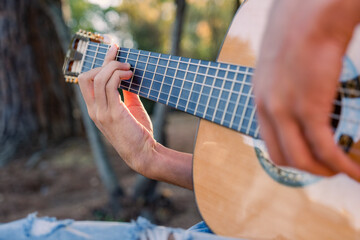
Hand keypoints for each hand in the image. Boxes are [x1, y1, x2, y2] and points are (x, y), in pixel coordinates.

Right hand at [78, 44, 156, 176]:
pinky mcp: (112, 113)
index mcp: (95, 109)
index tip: (112, 51)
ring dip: (114, 67)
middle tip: (122, 59)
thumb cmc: (138, 133)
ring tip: (129, 69)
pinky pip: (110, 85)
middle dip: (104, 63)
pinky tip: (131, 75)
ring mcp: (101, 112)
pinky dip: (119, 75)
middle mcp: (94, 110)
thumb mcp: (130, 109)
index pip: (86, 81)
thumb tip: (128, 76)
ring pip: (98, 78)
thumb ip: (126, 94)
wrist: (143, 154)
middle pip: (86, 77)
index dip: (97, 64)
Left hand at [253, 0, 359, 179]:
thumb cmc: (298, 32)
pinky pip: (325, 149)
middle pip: (283, 157)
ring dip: (325, 171)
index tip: (308, 160)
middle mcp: (268, 108)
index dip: (289, 157)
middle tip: (328, 169)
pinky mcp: (309, 107)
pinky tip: (355, 170)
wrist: (309, 13)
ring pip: (303, 159)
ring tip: (344, 171)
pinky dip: (342, 165)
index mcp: (260, 99)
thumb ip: (283, 86)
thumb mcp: (279, 65)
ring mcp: (286, 110)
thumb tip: (299, 99)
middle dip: (307, 169)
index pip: (268, 142)